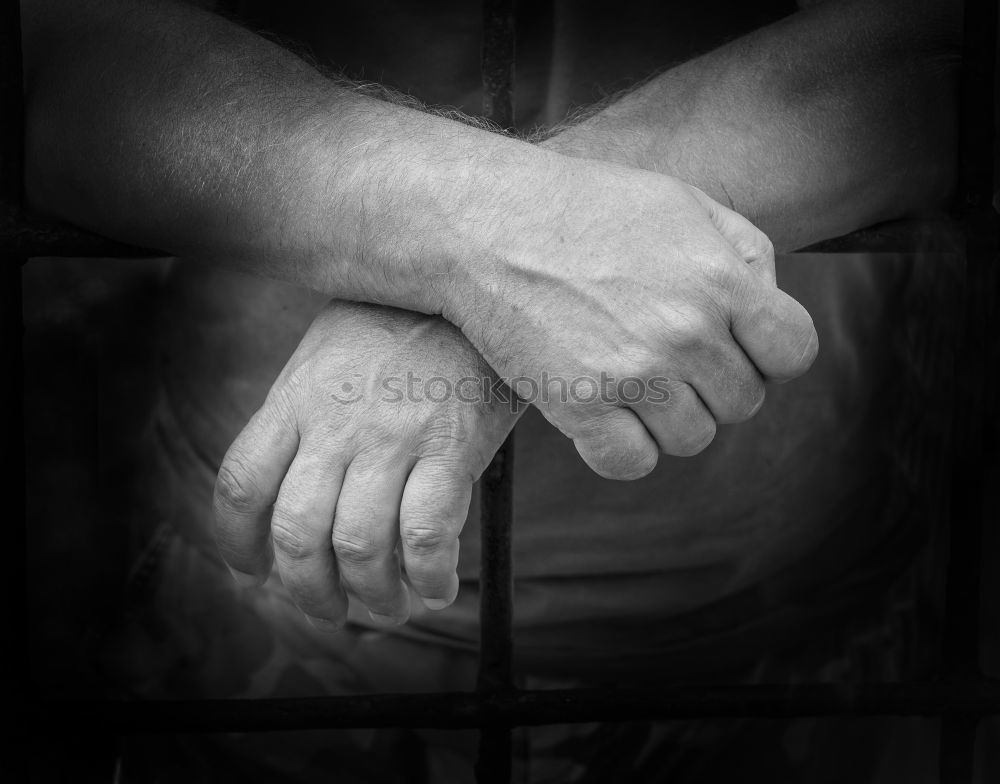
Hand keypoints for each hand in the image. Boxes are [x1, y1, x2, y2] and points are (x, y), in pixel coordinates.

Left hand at [212, 301, 518, 629]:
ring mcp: (392, 434)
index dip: (239, 544)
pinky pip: (428, 535)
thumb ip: (305, 412)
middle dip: (309, 592)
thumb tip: (298, 483)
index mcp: (296, 397)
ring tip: (391, 606)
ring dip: (373, 597)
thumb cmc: (402, 321)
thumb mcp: (330, 352)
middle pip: (297, 533)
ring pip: (359, 546)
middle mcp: (334, 422)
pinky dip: (430, 576)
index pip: (242, 485)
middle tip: (332, 610)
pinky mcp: (450, 443)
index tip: (255, 571)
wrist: (471, 283)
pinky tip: (438, 586)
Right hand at [443, 157, 817, 478]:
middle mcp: (684, 331)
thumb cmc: (585, 208)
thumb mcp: (680, 202)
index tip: (737, 347)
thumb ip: (742, 250)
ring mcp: (632, 373)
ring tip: (631, 379)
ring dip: (668, 418)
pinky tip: (603, 414)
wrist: (488, 223)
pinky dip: (622, 447)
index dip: (770, 354)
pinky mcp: (578, 405)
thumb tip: (770, 303)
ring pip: (692, 438)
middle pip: (742, 402)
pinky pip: (632, 462)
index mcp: (719, 279)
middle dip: (712, 385)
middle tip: (666, 357)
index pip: (792, 352)